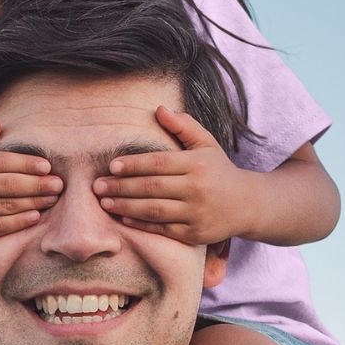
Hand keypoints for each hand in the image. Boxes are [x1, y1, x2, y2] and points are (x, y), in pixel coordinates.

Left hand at [93, 106, 249, 243]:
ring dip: (125, 206)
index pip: (159, 163)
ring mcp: (195, 213)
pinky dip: (141, 224)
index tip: (112, 166)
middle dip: (121, 187)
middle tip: (97, 186)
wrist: (246, 205)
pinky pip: (162, 229)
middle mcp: (196, 189)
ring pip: (154, 210)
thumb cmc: (219, 170)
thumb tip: (159, 109)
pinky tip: (123, 218)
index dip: (134, 165)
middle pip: (152, 187)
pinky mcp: (193, 234)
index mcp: (197, 164)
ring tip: (104, 203)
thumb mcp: (206, 144)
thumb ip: (183, 126)